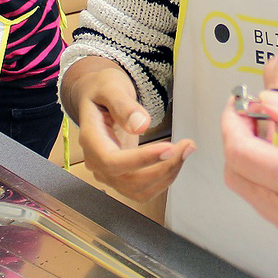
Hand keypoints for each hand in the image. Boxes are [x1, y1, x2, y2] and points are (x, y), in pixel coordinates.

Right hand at [66, 64, 194, 201]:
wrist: (97, 98)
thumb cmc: (102, 91)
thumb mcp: (111, 87)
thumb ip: (123, 105)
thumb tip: (141, 125)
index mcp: (91, 140)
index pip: (112, 161)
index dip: (141, 159)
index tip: (169, 148)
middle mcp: (97, 163)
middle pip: (129, 180)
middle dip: (163, 167)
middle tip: (186, 146)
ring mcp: (109, 173)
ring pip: (139, 190)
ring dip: (167, 175)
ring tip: (185, 150)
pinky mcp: (122, 177)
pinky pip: (144, 189)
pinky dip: (164, 179)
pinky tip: (175, 160)